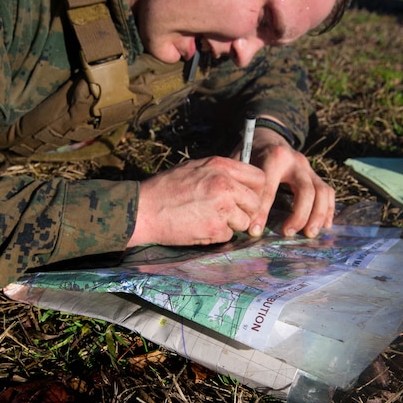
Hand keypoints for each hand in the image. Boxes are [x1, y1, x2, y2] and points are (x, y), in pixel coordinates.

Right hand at [128, 156, 265, 246]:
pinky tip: (200, 227)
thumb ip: (219, 172)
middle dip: (246, 211)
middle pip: (255, 202)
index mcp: (220, 166)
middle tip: (231, 215)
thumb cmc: (165, 188)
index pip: (258, 177)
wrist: (143, 209)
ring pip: (244, 222)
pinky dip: (217, 235)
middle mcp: (224, 184)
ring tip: (209, 219)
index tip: (247, 198)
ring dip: (231, 225)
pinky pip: (228, 235)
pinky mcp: (215, 228)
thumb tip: (240, 182)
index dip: (255, 190)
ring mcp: (221, 207)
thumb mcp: (194, 168)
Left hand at [242, 126, 334, 237]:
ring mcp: (308, 167)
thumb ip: (238, 182)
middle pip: (306, 190)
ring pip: (322, 192)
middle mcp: (296, 161)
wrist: (266, 136)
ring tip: (309, 234)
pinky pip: (328, 192)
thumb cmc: (249, 152)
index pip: (271, 188)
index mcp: (274, 156)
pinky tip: (324, 225)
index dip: (263, 212)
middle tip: (287, 234)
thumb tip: (236, 213)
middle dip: (299, 215)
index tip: (255, 231)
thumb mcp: (238, 160)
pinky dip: (328, 209)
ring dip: (317, 215)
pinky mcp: (314, 174)